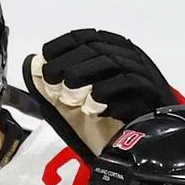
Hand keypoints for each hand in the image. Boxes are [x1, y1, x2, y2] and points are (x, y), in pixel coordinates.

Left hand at [22, 28, 181, 160]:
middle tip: (52, 81)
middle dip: (71, 64)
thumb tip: (32, 65)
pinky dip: (111, 96)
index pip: (89, 37)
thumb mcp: (72, 103)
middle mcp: (129, 59)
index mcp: (112, 53)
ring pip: (117, 65)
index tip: (45, 54)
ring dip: (89, 78)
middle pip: (100, 51)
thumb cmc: (103, 120)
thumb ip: (53, 86)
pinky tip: (95, 108)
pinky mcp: (152, 97)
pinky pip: (134, 88)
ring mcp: (143, 76)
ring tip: (70, 97)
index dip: (65, 44)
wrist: (137, 146)